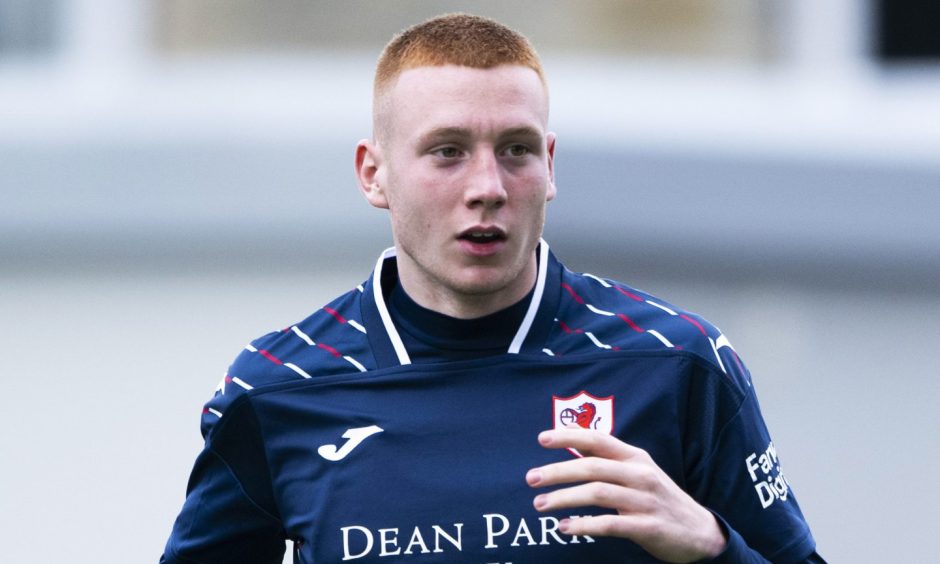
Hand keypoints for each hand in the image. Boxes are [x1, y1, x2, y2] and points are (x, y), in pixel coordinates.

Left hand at [526, 427, 726, 562]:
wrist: (701, 532)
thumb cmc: (659, 499)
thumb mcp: (639, 472)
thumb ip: (608, 460)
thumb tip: (573, 445)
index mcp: (635, 457)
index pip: (598, 440)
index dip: (569, 436)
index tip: (542, 439)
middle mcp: (640, 474)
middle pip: (592, 467)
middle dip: (557, 471)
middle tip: (531, 479)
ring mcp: (645, 501)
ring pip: (597, 493)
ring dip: (564, 498)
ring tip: (540, 504)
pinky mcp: (647, 527)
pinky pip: (610, 524)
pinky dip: (585, 525)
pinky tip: (565, 527)